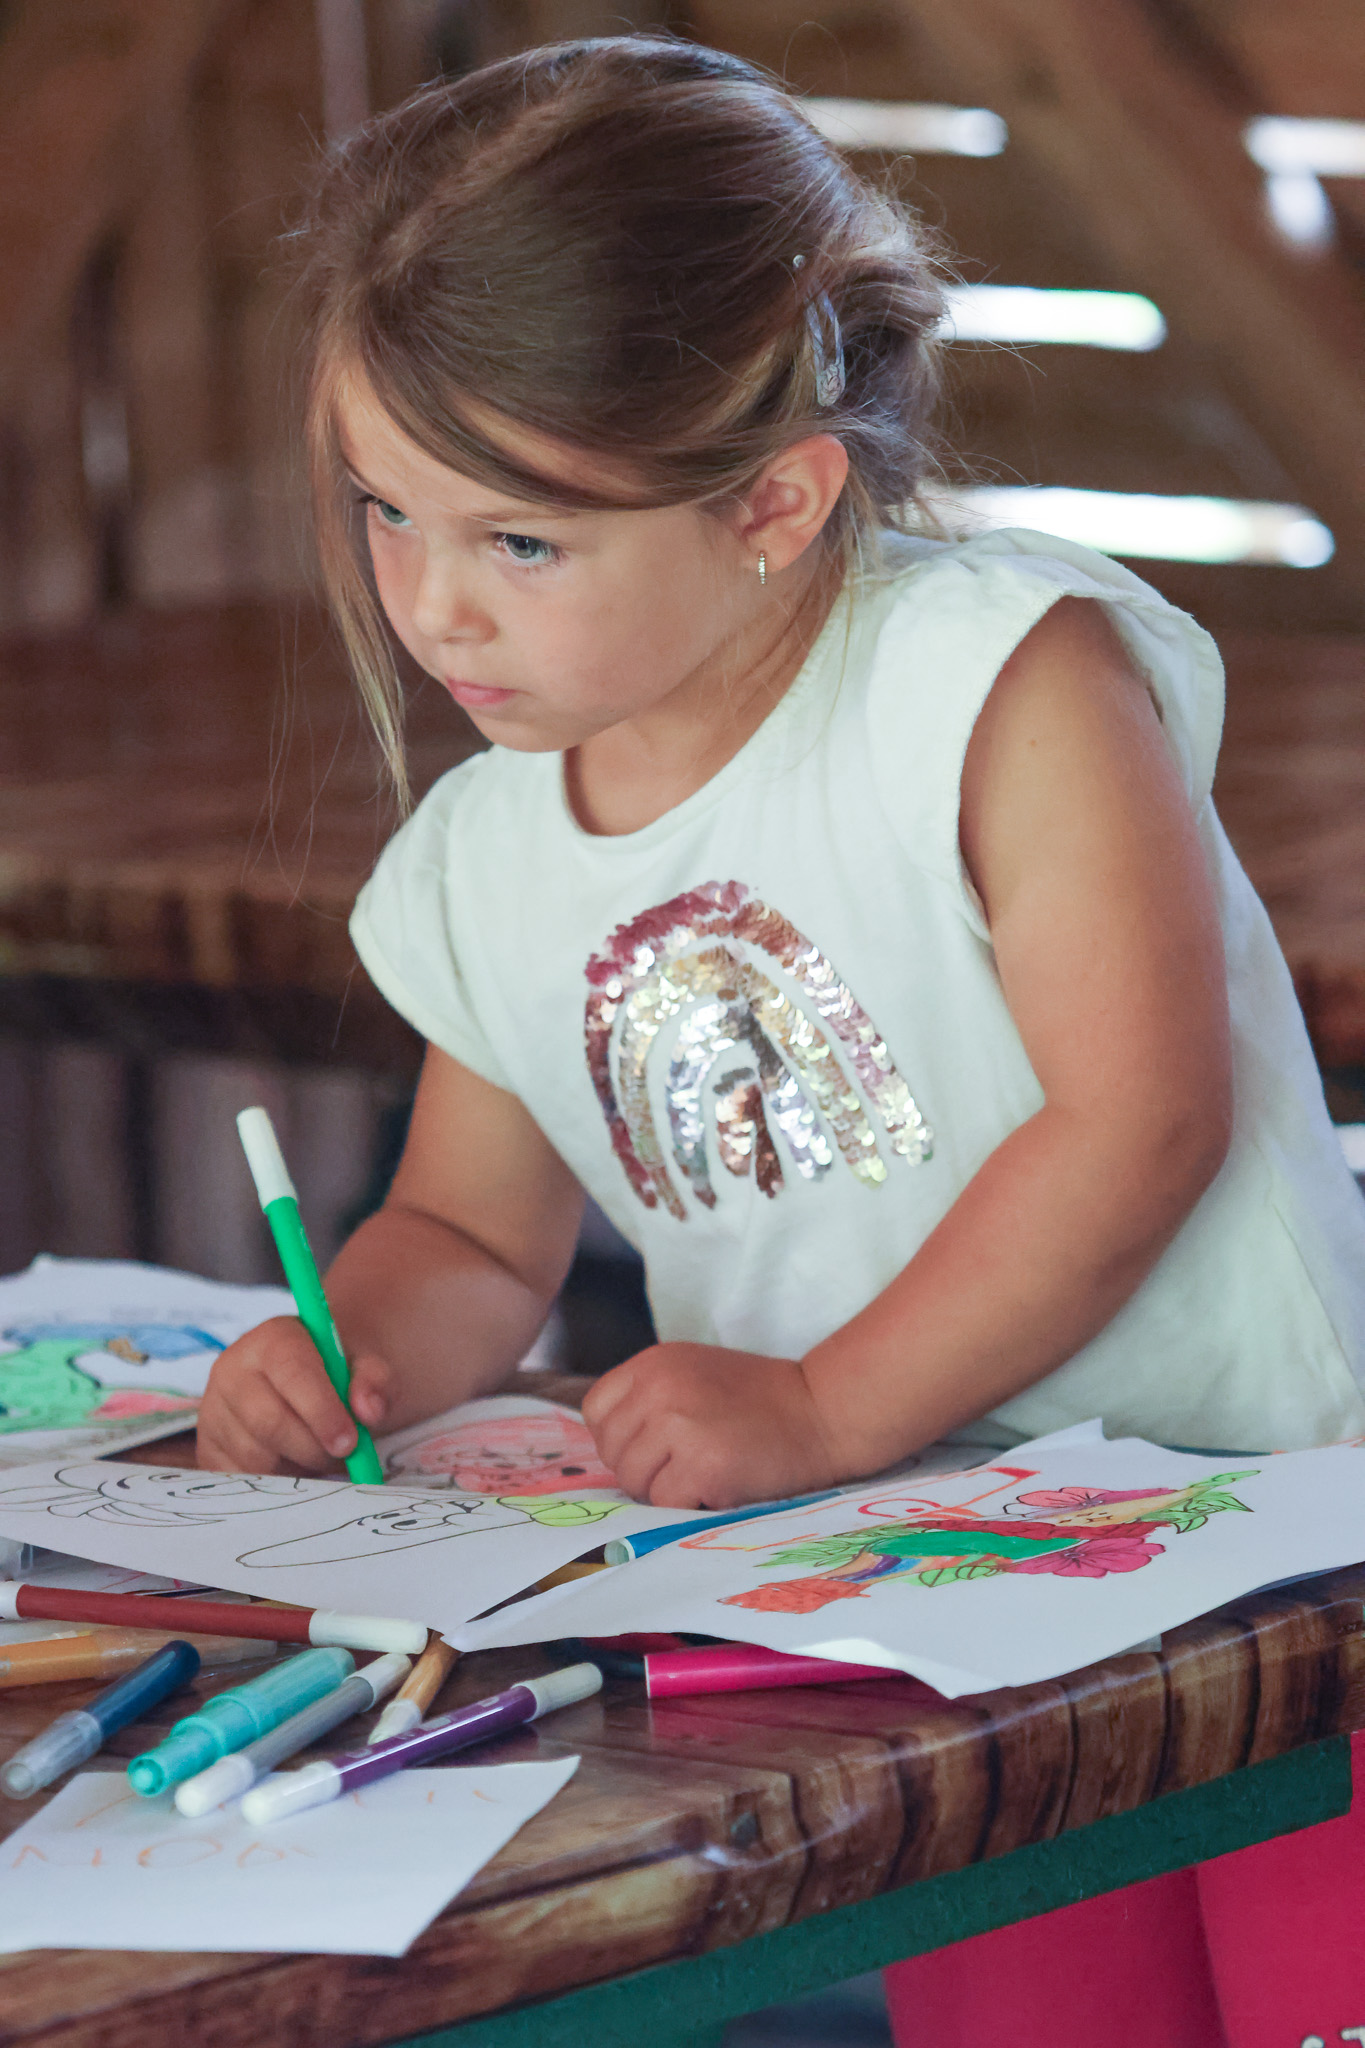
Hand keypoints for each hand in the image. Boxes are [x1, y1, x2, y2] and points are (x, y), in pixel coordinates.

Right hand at [196, 1317, 390, 1473]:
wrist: (311, 1384)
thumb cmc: (340, 1375)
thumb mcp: (366, 1367)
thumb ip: (375, 1381)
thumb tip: (369, 1410)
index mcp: (273, 1338)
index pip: (292, 1372)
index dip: (322, 1411)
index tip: (349, 1441)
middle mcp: (232, 1368)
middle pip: (268, 1422)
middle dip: (313, 1448)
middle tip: (342, 1455)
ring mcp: (213, 1409)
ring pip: (254, 1457)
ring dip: (296, 1468)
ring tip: (318, 1454)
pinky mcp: (207, 1448)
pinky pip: (239, 1480)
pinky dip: (274, 1482)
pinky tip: (293, 1465)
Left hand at [581, 1342, 839, 1507]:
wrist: (824, 1412)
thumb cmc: (762, 1401)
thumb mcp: (695, 1375)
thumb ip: (650, 1397)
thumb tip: (609, 1447)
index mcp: (655, 1363)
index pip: (596, 1411)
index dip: (621, 1437)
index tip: (655, 1445)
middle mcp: (659, 1388)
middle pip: (612, 1451)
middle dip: (642, 1468)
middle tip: (687, 1464)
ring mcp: (678, 1426)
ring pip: (634, 1482)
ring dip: (665, 1489)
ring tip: (706, 1473)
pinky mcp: (701, 1465)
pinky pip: (664, 1504)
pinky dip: (689, 1505)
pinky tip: (720, 1485)